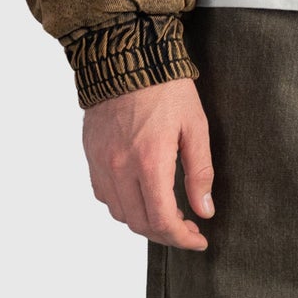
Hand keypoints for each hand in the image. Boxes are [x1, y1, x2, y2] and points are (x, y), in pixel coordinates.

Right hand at [82, 77, 214, 248]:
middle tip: (187, 228)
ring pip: (120, 213)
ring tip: (167, 212)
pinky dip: (124, 205)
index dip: (182, 239)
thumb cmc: (166, 89)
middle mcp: (120, 168)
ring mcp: (101, 163)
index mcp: (150, 162)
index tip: (199, 239)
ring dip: (144, 222)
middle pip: (140, 224)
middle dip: (166, 234)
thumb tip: (205, 210)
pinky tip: (142, 195)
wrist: (126, 58)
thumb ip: (200, 173)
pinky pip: (104, 194)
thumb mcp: (195, 128)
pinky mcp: (91, 155)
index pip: (162, 221)